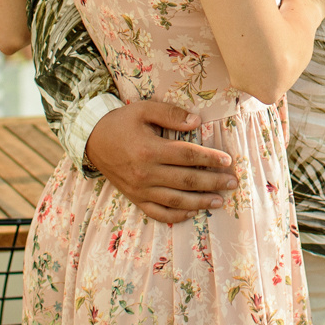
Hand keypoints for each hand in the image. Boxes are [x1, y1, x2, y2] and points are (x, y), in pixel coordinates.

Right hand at [85, 100, 236, 224]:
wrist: (92, 140)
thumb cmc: (121, 122)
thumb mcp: (144, 109)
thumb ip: (171, 114)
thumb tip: (197, 121)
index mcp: (149, 149)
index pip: (186, 156)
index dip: (209, 159)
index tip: (227, 161)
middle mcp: (145, 173)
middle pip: (185, 181)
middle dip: (212, 182)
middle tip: (232, 183)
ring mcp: (139, 189)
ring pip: (175, 200)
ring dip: (200, 202)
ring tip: (220, 201)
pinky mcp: (134, 198)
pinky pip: (157, 213)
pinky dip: (176, 215)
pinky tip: (192, 212)